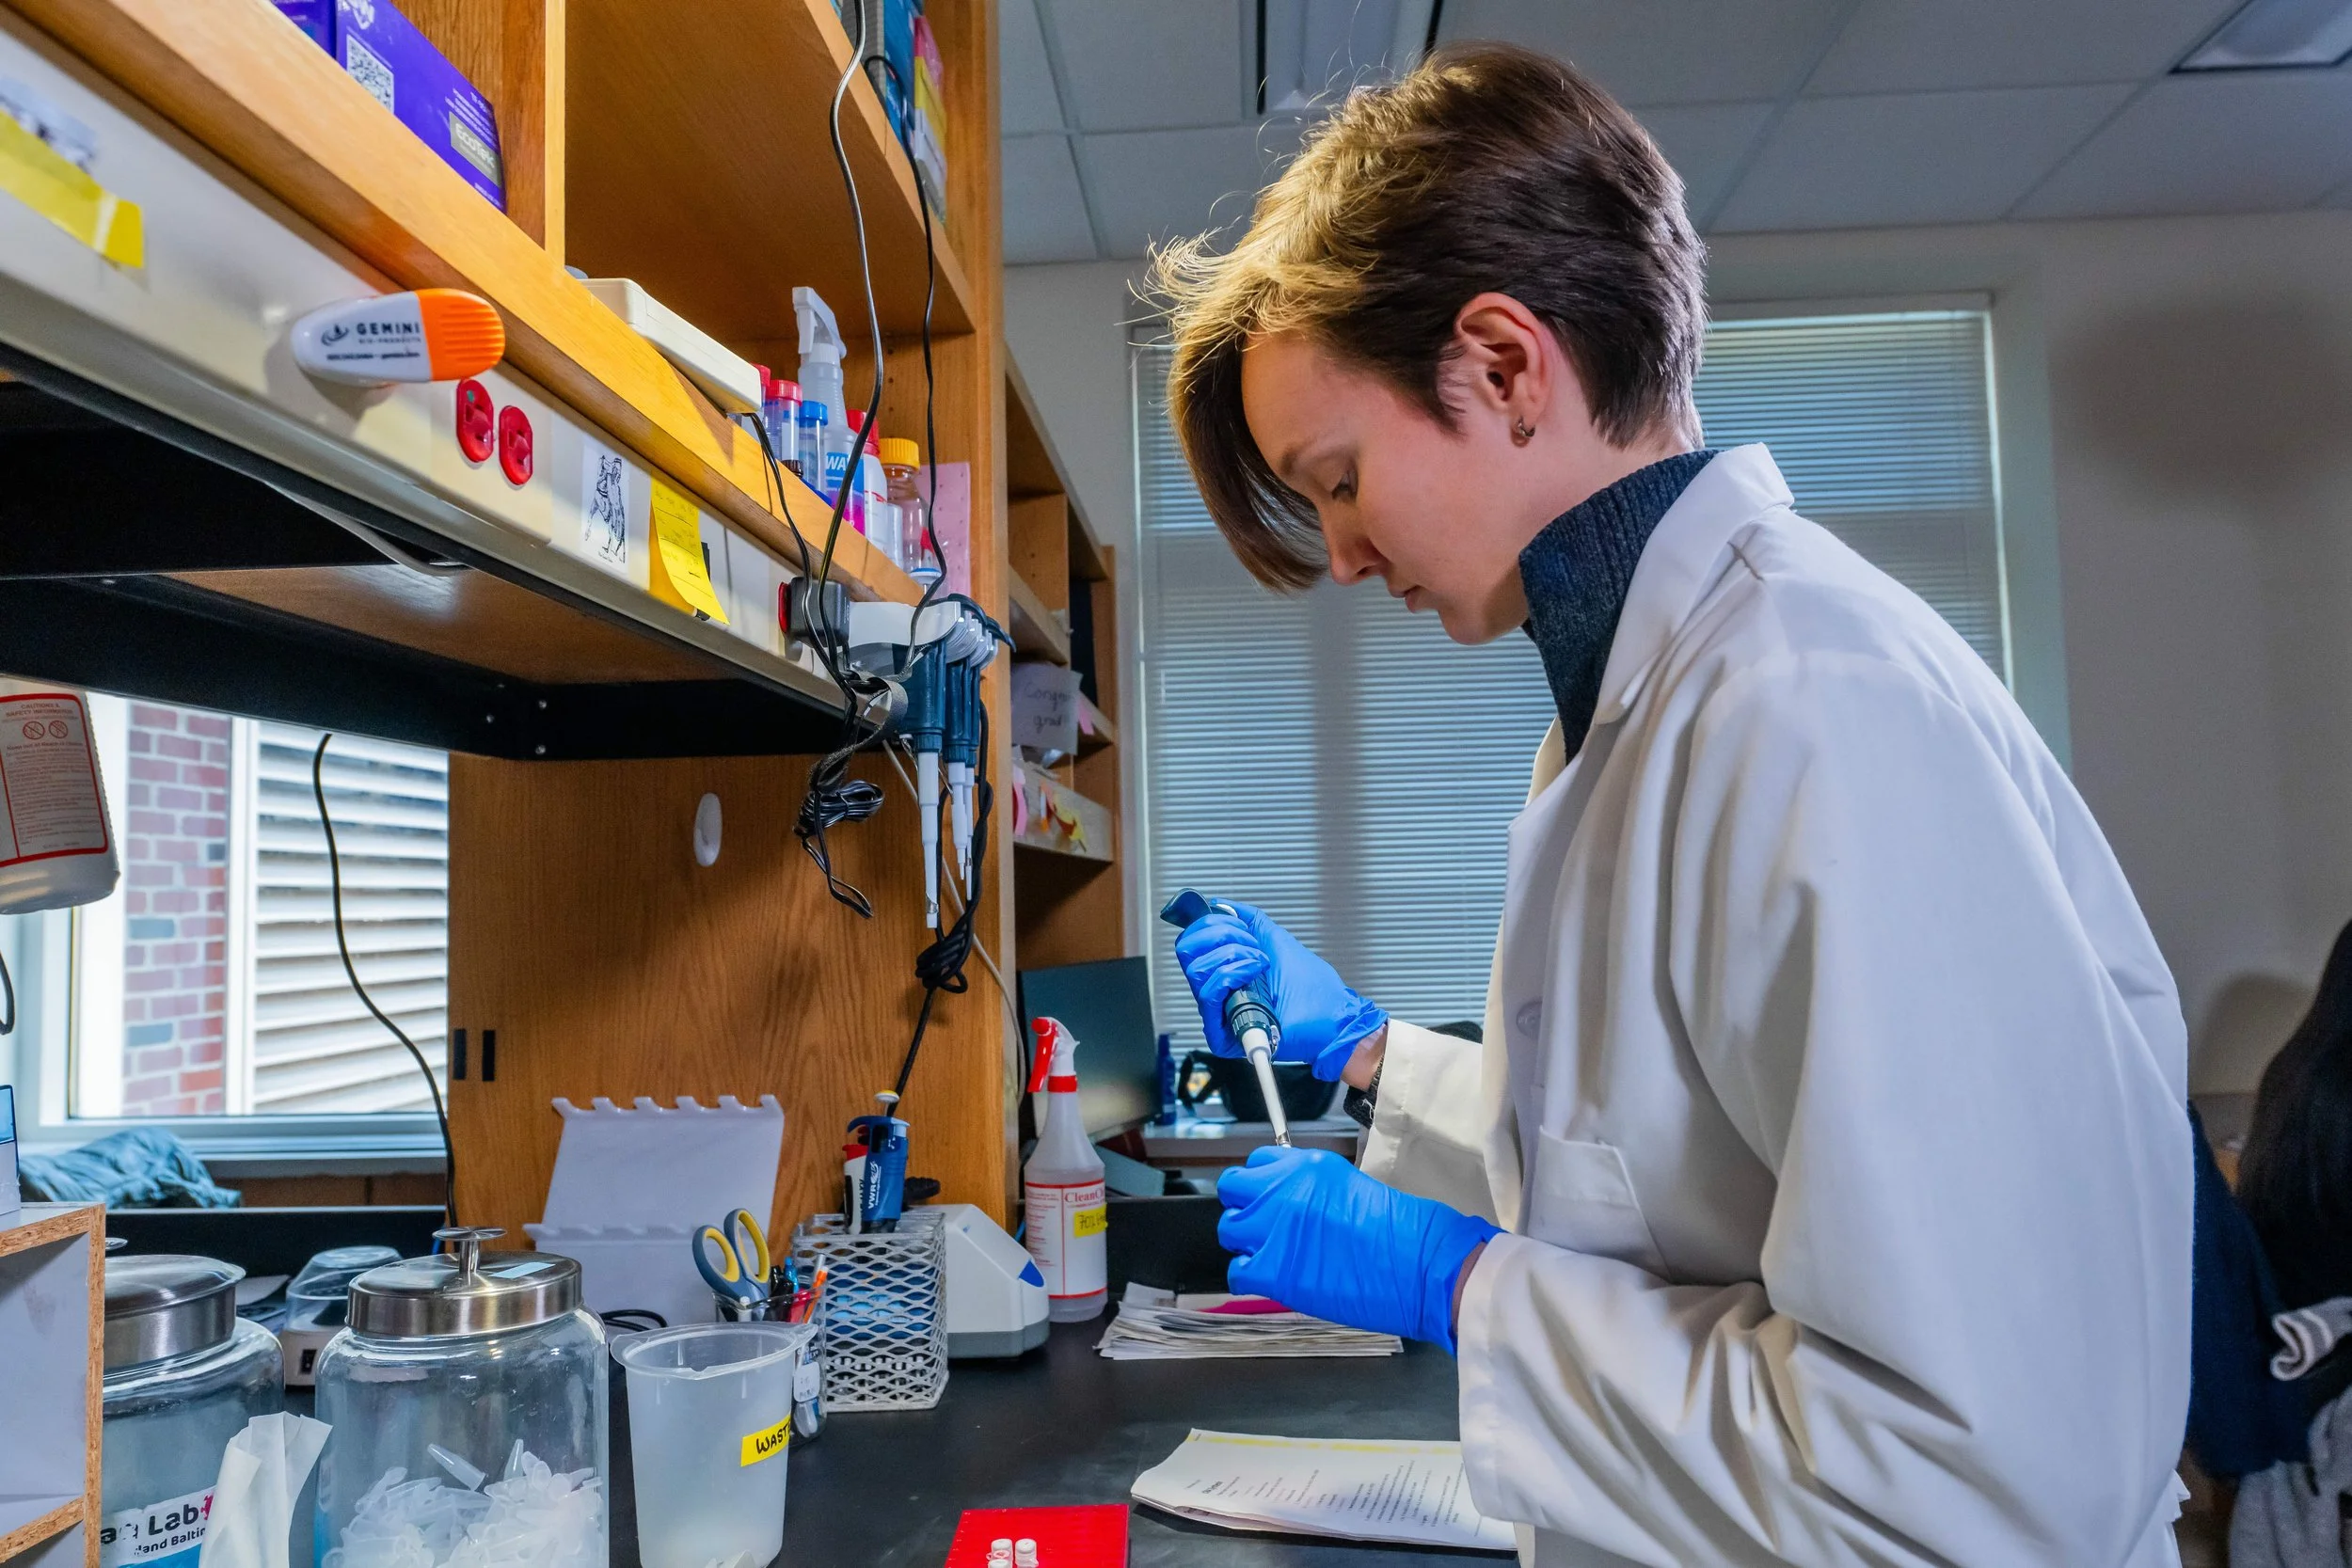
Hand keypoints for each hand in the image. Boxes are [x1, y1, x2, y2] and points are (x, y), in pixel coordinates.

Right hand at [1173, 901, 1387, 1079]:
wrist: (1331, 1016)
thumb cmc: (1312, 987)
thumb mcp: (1275, 940)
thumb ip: (1247, 919)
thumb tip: (1219, 904)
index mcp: (1223, 970)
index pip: (1191, 942)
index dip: (1209, 923)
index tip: (1238, 924)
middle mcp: (1216, 990)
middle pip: (1186, 950)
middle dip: (1220, 934)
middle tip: (1251, 942)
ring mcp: (1217, 1011)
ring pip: (1196, 969)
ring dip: (1233, 954)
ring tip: (1260, 962)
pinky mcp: (1221, 1032)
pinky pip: (1208, 993)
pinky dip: (1233, 974)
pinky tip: (1256, 974)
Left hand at [1217, 1146, 1497, 1350]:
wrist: (1419, 1265)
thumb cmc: (1402, 1232)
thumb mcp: (1353, 1187)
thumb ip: (1314, 1189)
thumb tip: (1295, 1203)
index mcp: (1307, 1165)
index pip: (1257, 1162)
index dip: (1260, 1183)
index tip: (1268, 1197)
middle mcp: (1284, 1190)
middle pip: (1233, 1189)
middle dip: (1244, 1207)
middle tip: (1264, 1227)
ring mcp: (1275, 1229)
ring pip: (1229, 1230)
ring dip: (1246, 1242)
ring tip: (1271, 1255)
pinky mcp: (1273, 1270)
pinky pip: (1237, 1272)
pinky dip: (1249, 1278)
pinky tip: (1273, 1279)